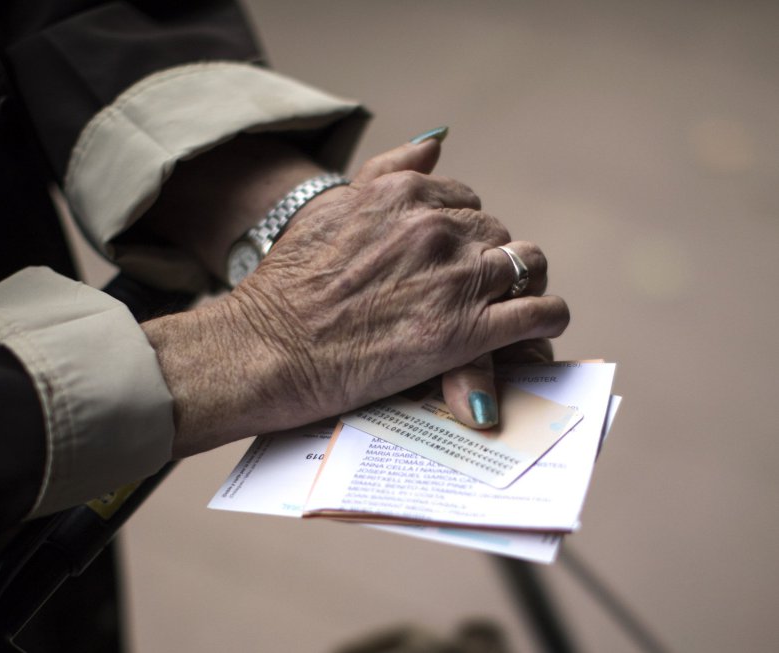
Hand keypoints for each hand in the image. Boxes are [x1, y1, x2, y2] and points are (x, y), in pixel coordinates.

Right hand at [142, 137, 568, 456]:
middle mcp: (436, 227)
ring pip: (528, 265)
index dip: (461, 234)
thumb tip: (436, 141)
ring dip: (521, 285)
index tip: (449, 261)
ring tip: (504, 308)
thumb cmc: (287, 286)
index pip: (466, 201)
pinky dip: (546, 318)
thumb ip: (387, 171)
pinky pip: (541, 312)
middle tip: (468, 292)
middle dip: (487, 260)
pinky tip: (535, 329)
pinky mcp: (467, 332)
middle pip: (497, 232)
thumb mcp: (330, 207)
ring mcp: (455, 279)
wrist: (267, 350)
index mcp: (404, 193)